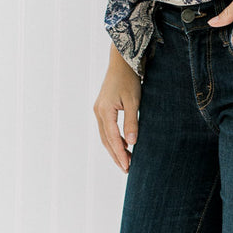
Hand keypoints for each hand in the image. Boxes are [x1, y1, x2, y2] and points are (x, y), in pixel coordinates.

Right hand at [93, 50, 141, 171]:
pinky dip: (114, 139)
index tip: (128, 167)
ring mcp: (99, 110)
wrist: (121, 62)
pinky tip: (124, 145)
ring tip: (126, 161)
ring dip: (115, 149)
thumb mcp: (134, 101)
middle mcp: (98, 112)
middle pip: (106, 140)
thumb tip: (132, 143)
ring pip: (105, 136)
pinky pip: (106, 129)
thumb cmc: (129, 80)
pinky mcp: (102, 108)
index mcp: (104, 111)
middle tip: (127, 170)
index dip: (120, 154)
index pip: (112, 139)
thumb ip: (132, 122)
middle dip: (116, 156)